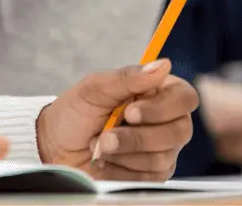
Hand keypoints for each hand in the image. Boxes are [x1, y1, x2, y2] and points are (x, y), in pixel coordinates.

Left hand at [37, 60, 196, 181]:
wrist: (56, 146)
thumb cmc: (76, 112)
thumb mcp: (95, 89)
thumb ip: (127, 78)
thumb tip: (163, 65)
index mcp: (157, 93)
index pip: (185, 97)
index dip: (163, 107)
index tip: (131, 111)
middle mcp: (166, 121)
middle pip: (179, 131)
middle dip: (137, 136)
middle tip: (106, 134)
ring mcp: (162, 150)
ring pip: (162, 157)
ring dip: (123, 152)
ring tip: (99, 144)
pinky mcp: (152, 175)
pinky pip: (148, 177)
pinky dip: (120, 168)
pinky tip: (105, 161)